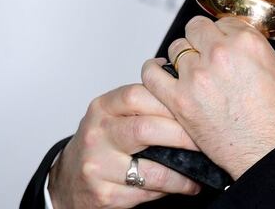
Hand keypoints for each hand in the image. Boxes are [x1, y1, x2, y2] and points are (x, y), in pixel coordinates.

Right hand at [48, 84, 200, 208]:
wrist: (69, 180)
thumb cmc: (102, 142)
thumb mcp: (114, 114)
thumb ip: (143, 99)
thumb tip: (180, 79)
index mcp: (103, 108)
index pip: (138, 95)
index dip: (170, 101)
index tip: (195, 107)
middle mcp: (96, 135)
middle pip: (146, 129)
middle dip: (183, 135)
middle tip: (205, 139)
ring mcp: (98, 166)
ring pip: (153, 168)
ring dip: (184, 170)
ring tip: (202, 167)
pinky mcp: (105, 194)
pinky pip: (148, 191)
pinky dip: (173, 187)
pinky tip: (186, 184)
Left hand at [141, 16, 274, 179]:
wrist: (270, 151)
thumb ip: (255, 52)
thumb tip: (241, 47)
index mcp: (247, 43)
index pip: (224, 22)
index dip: (222, 33)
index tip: (220, 42)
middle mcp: (220, 53)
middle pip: (197, 29)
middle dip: (201, 40)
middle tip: (204, 54)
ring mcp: (197, 76)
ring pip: (175, 48)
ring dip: (181, 56)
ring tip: (186, 68)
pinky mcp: (179, 100)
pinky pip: (152, 75)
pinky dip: (153, 71)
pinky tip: (158, 72)